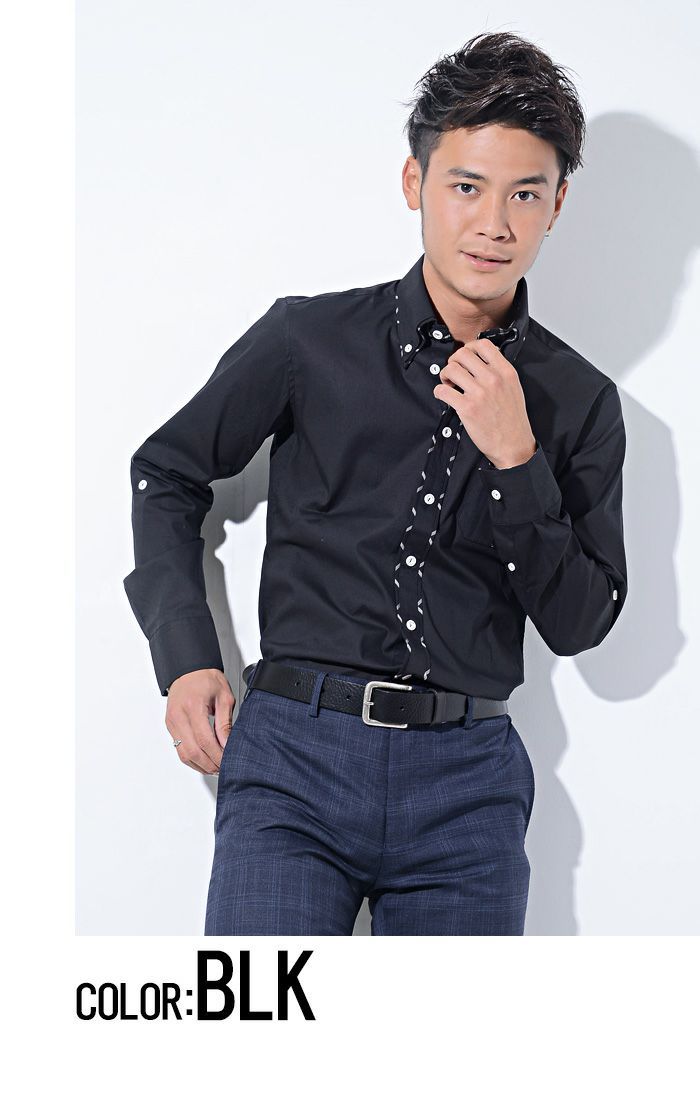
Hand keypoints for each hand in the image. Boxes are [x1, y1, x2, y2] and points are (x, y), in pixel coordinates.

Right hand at [165, 668, 235, 773]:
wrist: (189, 669)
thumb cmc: (206, 678)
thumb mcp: (224, 697)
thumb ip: (225, 723)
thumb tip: (227, 745)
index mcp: (193, 707)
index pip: (205, 740)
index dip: (217, 756)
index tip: (227, 762)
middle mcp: (178, 716)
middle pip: (192, 751)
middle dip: (209, 764)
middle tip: (223, 768)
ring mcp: (171, 722)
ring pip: (183, 754)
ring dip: (200, 765)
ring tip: (215, 767)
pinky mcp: (170, 726)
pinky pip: (179, 749)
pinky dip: (192, 758)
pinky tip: (204, 760)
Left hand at [433, 337, 535, 468]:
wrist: (514, 444)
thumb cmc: (513, 419)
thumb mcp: (514, 388)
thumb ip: (500, 372)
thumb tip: (481, 361)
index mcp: (506, 372)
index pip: (483, 345)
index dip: (469, 348)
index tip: (465, 358)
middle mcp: (493, 379)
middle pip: (462, 354)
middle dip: (453, 361)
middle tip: (454, 373)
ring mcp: (479, 393)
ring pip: (451, 369)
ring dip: (445, 375)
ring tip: (449, 384)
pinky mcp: (467, 408)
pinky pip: (442, 391)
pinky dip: (439, 392)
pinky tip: (444, 396)